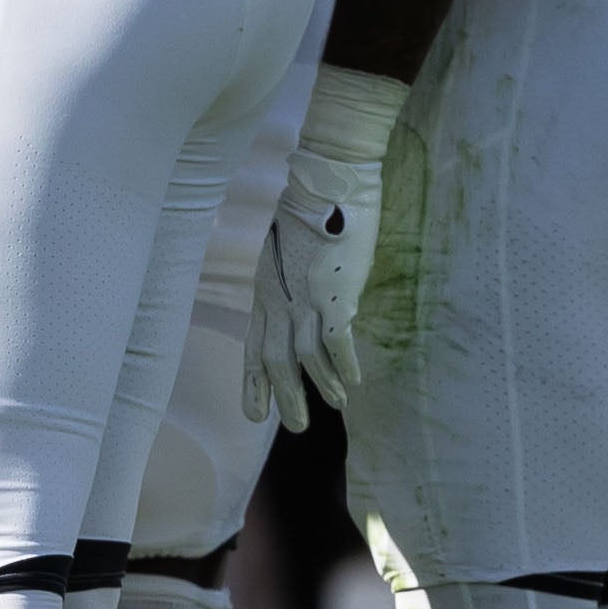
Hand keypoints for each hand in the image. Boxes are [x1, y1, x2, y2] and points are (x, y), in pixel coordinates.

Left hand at [245, 65, 407, 422]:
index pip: (253, 345)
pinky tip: (353, 382)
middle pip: (276, 359)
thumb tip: (309, 306)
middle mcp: (279, 297)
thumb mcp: (290, 254)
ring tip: (334, 406)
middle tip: (297, 427)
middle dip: (284, 396)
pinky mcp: (333, 291)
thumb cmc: (313, 211)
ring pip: (305, 355)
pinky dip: (343, 364)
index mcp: (266, 289)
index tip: (254, 413)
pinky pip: (336, 339)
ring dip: (320, 385)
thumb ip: (294, 284)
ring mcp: (305, 296)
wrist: (328, 180)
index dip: (253, 381)